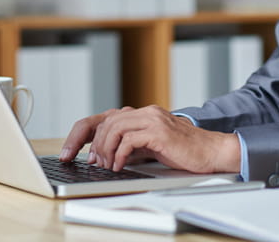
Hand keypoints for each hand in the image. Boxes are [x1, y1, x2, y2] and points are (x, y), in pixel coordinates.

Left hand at [63, 105, 240, 173]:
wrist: (210, 151)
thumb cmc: (183, 151)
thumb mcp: (149, 147)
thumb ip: (128, 145)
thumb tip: (102, 156)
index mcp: (141, 114)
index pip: (102, 118)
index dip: (80, 134)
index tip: (68, 152)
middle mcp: (145, 112)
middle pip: (104, 121)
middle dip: (90, 144)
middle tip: (91, 163)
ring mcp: (152, 119)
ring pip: (114, 127)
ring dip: (105, 150)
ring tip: (107, 166)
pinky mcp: (159, 131)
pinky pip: (129, 140)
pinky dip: (119, 154)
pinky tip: (120, 166)